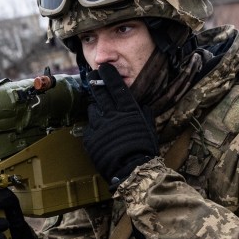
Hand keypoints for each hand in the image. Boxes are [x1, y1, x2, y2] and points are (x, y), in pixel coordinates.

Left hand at [84, 63, 158, 186]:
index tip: (103, 68)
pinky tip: (101, 137)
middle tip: (93, 78)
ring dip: (97, 112)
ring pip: (93, 111)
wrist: (131, 170)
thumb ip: (144, 114)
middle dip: (95, 84)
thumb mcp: (149, 129)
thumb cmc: (144, 150)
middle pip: (99, 93)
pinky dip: (95, 130)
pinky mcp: (90, 138)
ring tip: (102, 119)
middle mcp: (111, 114)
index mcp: (128, 110)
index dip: (108, 75)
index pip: (115, 86)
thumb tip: (143, 105)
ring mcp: (99, 126)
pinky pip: (90, 129)